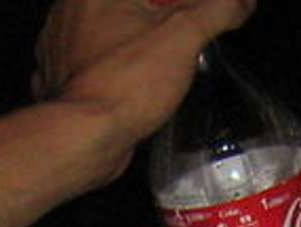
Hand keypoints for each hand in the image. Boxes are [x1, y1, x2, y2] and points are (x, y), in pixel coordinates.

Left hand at [33, 0, 255, 174]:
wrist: (85, 138)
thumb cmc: (124, 85)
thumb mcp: (185, 36)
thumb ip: (217, 10)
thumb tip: (240, 2)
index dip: (181, 6)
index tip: (199, 14)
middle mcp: (69, 10)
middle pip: (128, 7)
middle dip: (157, 17)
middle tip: (183, 33)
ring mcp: (60, 45)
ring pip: (107, 30)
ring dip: (134, 40)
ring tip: (160, 60)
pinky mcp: (61, 77)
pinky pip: (93, 61)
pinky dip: (115, 66)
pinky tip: (133, 81)